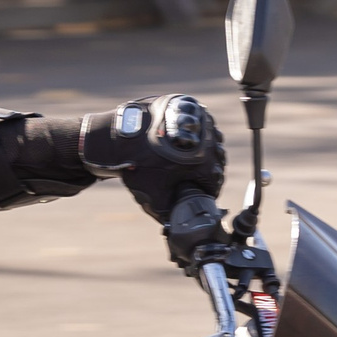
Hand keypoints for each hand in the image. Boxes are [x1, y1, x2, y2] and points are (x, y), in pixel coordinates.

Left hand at [80, 94, 225, 221]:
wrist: (119, 135)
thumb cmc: (137, 165)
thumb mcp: (153, 196)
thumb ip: (168, 215)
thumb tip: (175, 227)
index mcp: (204, 163)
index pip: (215, 183)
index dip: (207, 192)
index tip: (200, 194)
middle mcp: (208, 141)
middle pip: (217, 162)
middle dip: (207, 172)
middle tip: (193, 179)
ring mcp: (202, 122)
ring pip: (212, 142)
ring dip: (205, 152)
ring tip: (190, 161)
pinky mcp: (192, 109)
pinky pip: (203, 126)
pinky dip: (198, 135)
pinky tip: (186, 143)